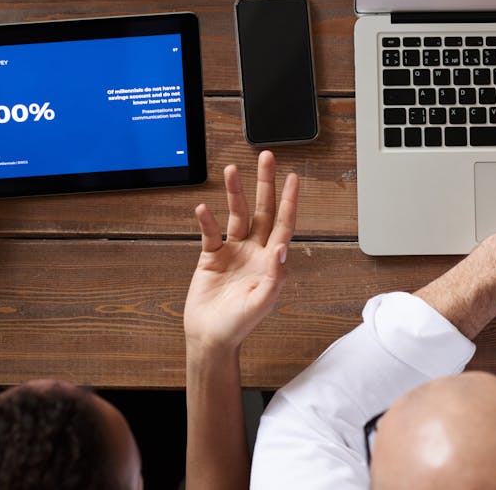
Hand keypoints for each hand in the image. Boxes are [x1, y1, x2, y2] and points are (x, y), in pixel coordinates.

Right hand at [184, 150, 298, 354]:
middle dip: (264, 184)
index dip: (289, 200)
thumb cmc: (240, 325)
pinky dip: (207, 220)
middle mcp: (254, 251)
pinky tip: (203, 208)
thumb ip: (275, 275)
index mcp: (271, 261)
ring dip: (234, 193)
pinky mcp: (211, 256)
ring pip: (236, 215)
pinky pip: (210, 232)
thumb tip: (283, 247)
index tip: (292, 178)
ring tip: (231, 171)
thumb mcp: (263, 302)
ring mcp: (233, 251)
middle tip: (266, 158)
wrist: (211, 338)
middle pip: (261, 210)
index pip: (283, 224)